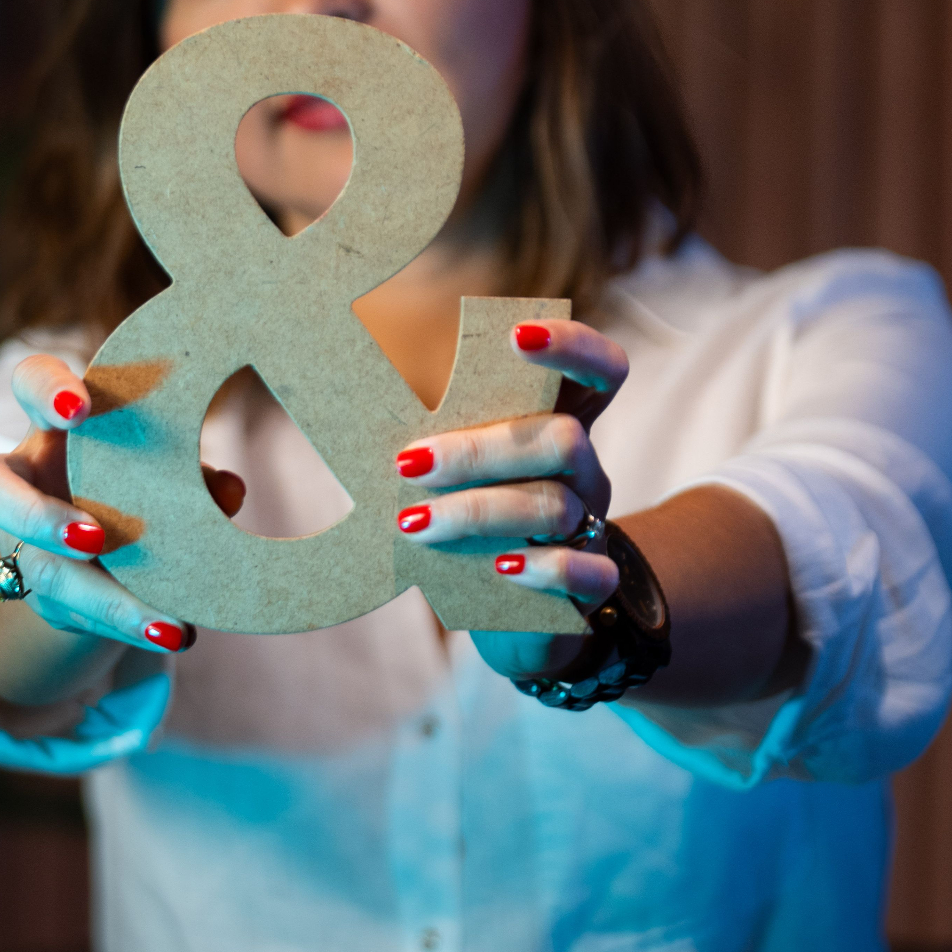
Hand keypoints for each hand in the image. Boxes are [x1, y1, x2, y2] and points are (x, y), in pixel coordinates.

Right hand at [0, 353, 245, 656]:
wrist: (93, 543)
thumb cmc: (130, 474)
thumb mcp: (160, 463)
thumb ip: (190, 471)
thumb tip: (230, 490)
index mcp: (54, 423)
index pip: (29, 381)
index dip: (45, 388)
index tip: (79, 407)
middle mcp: (21, 477)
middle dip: (31, 512)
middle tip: (93, 536)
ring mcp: (20, 540)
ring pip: (39, 568)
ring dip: (103, 596)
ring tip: (163, 620)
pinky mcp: (41, 592)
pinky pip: (73, 612)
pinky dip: (127, 623)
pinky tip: (171, 632)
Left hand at [393, 320, 628, 680]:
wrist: (518, 615)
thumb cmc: (475, 522)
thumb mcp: (462, 470)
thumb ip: (439, 431)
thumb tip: (351, 388)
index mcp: (560, 423)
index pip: (601, 369)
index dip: (572, 345)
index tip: (517, 336)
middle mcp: (585, 469)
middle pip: (564, 438)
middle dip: (479, 450)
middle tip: (408, 463)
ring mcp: (592, 525)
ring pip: (555, 505)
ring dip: (477, 511)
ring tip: (413, 525)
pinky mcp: (591, 583)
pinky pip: (585, 572)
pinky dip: (542, 568)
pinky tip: (500, 568)